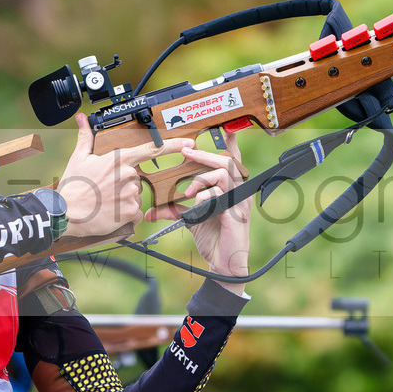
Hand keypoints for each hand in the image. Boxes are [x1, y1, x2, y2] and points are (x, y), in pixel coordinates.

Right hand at [57, 113, 194, 237]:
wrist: (67, 213)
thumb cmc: (73, 187)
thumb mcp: (79, 158)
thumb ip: (86, 137)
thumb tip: (82, 119)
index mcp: (119, 160)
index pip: (152, 149)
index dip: (173, 145)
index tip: (188, 143)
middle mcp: (129, 175)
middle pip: (136, 178)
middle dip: (123, 183)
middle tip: (104, 189)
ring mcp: (131, 194)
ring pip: (134, 195)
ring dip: (123, 199)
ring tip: (105, 201)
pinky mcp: (131, 212)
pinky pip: (134, 212)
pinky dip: (125, 214)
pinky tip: (110, 212)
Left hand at [145, 134, 250, 293]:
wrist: (224, 263)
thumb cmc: (213, 239)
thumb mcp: (190, 220)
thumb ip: (174, 210)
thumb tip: (152, 210)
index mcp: (229, 189)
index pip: (231, 161)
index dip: (230, 143)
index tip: (224, 129)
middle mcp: (238, 192)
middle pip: (226, 161)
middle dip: (204, 154)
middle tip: (188, 151)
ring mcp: (240, 200)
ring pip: (224, 173)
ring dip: (202, 178)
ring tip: (189, 191)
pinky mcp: (237, 211)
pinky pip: (221, 193)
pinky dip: (205, 197)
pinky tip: (197, 206)